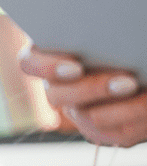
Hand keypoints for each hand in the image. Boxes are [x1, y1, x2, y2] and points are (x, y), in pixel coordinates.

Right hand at [21, 45, 146, 146]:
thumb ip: (101, 34)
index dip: (46, 68)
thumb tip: (107, 34)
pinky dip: (135, 119)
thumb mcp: (113, 32)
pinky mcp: (98, 130)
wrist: (144, 70)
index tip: (76, 69)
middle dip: (93, 88)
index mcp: (53, 54)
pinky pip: (110, 132)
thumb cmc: (130, 41)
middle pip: (58, 95)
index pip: (30, 63)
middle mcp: (59, 85)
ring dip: (121, 106)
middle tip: (127, 82)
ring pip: (86, 116)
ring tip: (140, 88)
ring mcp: (76, 110)